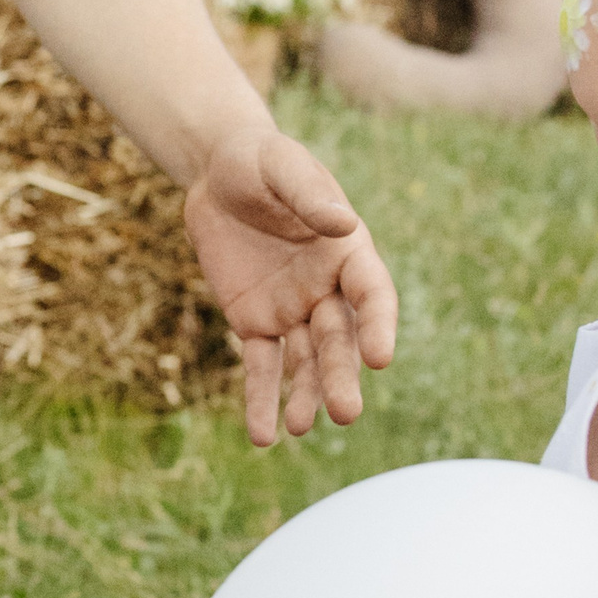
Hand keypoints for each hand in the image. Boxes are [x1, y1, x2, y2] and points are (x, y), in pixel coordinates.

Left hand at [184, 124, 396, 444]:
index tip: (380, 357)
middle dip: (341, 376)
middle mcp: (327, 289)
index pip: (372, 294)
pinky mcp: (255, 323)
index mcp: (347, 252)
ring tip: (296, 428)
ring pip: (303, 361)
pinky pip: (262, 365)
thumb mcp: (281, 166)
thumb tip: (343, 223)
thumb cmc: (260, 161)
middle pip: (339, 339)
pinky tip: (262, 436)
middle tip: (345, 414)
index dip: (378, 324)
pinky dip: (261, 398)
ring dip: (303, 396)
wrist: (217, 173)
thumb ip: (308, 195)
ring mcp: (292, 310)